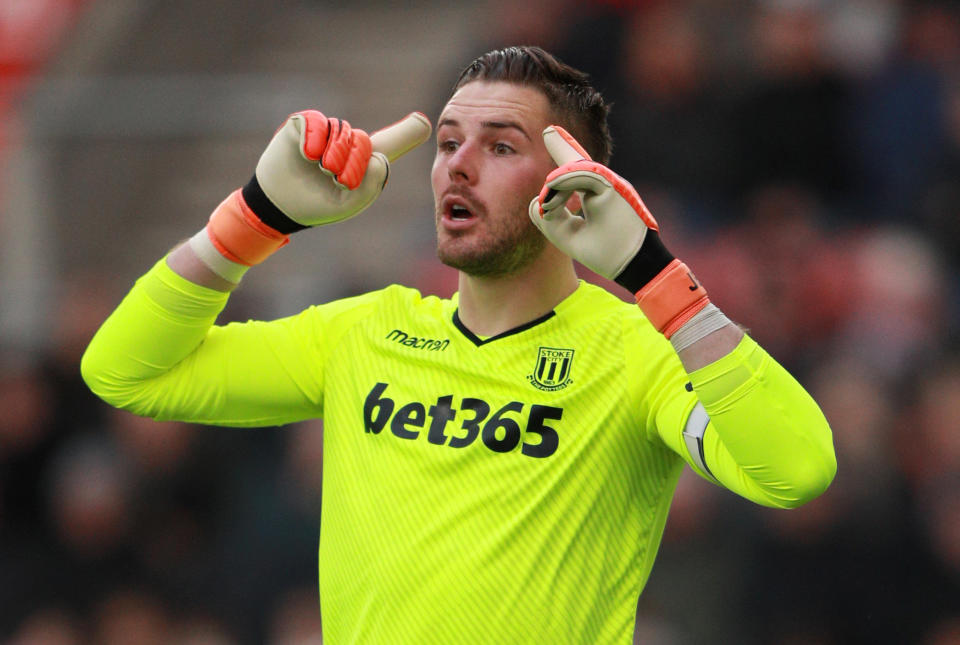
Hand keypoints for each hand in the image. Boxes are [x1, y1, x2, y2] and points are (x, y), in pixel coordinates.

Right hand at [248, 110, 432, 231]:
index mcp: (365, 161)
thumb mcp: (351, 202)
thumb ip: (372, 182)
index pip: (391, 144)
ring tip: (318, 170)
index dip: (408, 133)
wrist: (282, 204)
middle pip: (364, 142)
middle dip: (349, 165)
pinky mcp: (306, 123)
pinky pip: (319, 124)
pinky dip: (314, 143)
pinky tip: (307, 155)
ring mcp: (328, 131)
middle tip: (333, 179)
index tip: (424, 122)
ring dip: (331, 158)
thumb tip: (377, 154)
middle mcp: (349, 142)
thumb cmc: (319, 204)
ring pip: (342, 133)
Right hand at [528, 125, 709, 337]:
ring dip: (565, 175)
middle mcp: (613, 182)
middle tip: (550, 131)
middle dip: (563, 151)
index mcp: (608, 191)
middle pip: (580, 163)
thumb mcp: (573, 242)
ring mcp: (613, 185)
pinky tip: (567, 151)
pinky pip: (589, 176)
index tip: (545, 194)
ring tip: (551, 165)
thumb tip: (538, 204)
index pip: (579, 174)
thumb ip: (549, 222)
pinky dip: (574, 174)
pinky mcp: (611, 192)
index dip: (558, 182)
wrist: (644, 263)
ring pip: (584, 168)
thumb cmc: (610, 255)